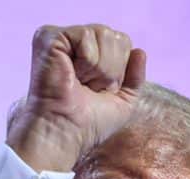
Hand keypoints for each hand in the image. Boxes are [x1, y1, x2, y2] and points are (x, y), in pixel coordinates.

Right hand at [7, 25, 145, 172]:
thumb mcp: (123, 102)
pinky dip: (87, 61)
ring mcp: (59, 38)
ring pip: (104, 33)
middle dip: (111, 68)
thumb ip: (135, 77)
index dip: (119, 70)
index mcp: (86, 54)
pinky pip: (86, 34)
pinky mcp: (49, 37)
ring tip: (80, 82)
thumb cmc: (88, 124)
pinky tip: (72, 75)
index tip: (99, 90)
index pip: (121, 42)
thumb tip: (140, 51)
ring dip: (100, 68)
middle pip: (115, 36)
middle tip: (89, 88)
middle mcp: (72, 42)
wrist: (66, 133)